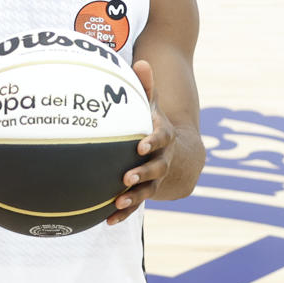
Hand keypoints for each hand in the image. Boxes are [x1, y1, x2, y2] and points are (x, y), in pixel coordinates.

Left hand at [108, 59, 171, 224]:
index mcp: (164, 138)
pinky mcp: (145, 192)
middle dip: (142, 174)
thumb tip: (141, 61)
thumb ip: (146, 87)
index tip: (140, 145)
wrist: (176, 151)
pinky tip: (107, 221)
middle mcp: (162, 160)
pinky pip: (135, 205)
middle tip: (126, 177)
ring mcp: (154, 178)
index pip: (160, 139)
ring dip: (134, 198)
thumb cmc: (155, 123)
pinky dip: (122, 214)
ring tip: (118, 203)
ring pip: (147, 191)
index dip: (152, 142)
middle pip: (156, 169)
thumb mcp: (153, 105)